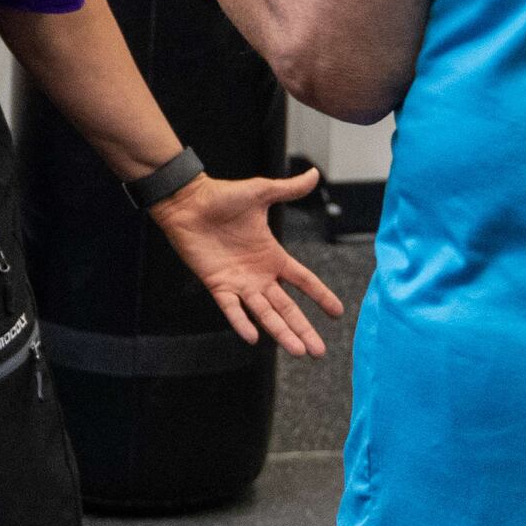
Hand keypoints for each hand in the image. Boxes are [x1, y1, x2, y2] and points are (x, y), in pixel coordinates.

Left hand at [147, 166, 348, 355]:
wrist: (188, 201)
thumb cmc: (222, 196)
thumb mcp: (262, 192)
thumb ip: (289, 189)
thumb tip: (315, 174)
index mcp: (272, 256)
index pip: (303, 281)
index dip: (320, 296)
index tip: (337, 313)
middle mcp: (259, 275)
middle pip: (286, 308)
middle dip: (303, 329)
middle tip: (319, 351)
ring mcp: (239, 282)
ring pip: (264, 314)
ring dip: (281, 332)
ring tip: (299, 351)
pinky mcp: (218, 284)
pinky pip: (231, 308)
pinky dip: (241, 322)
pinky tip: (254, 338)